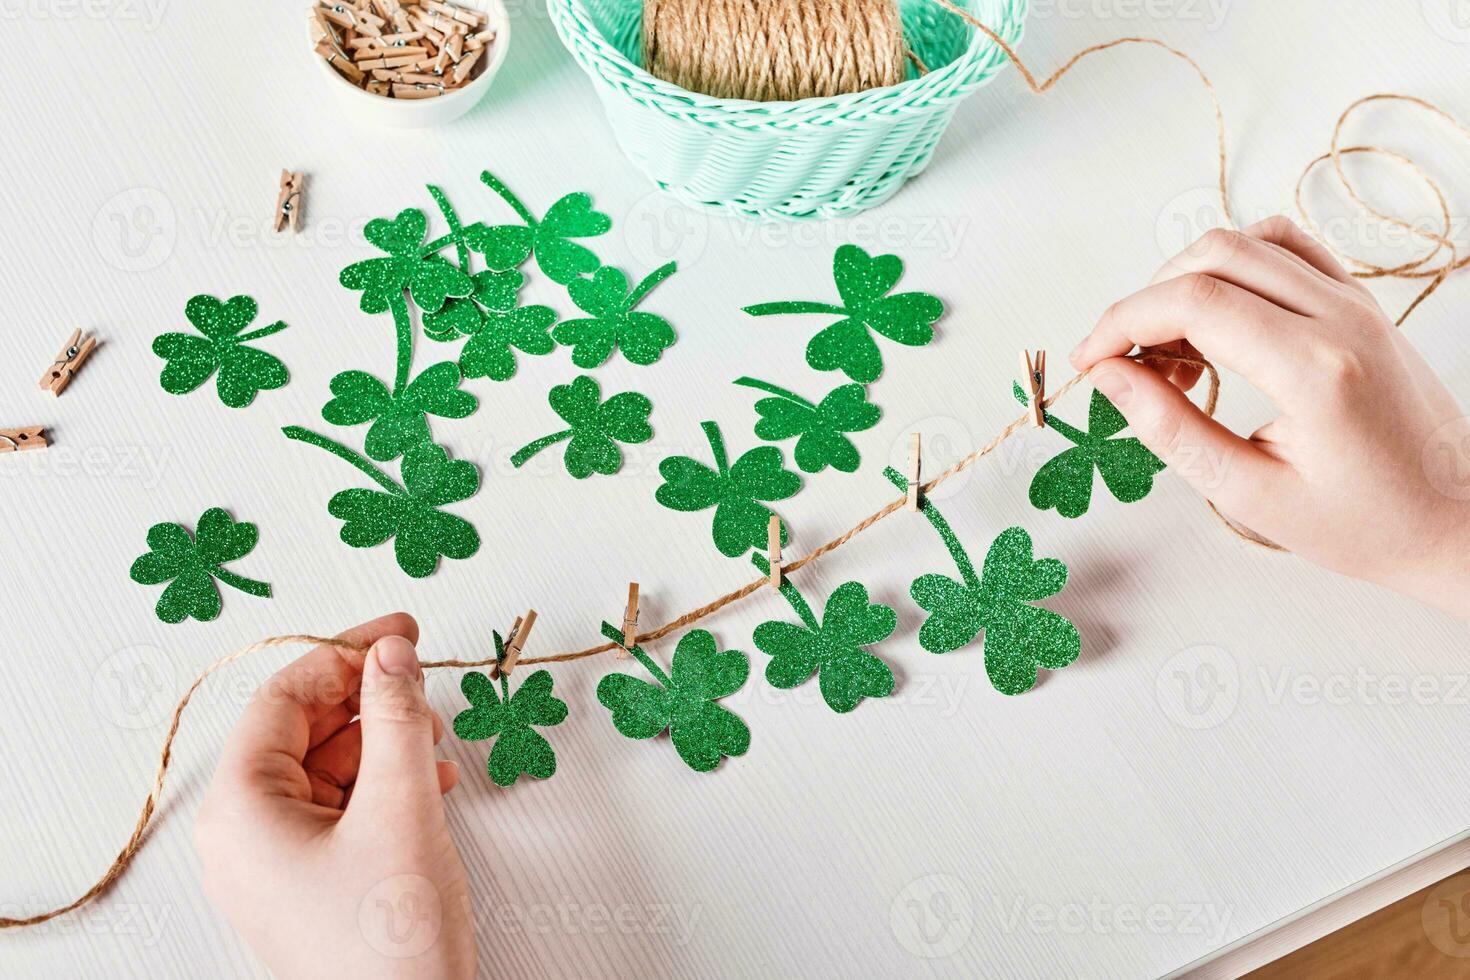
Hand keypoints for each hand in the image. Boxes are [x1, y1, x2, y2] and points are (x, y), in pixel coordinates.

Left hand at [195, 613, 475, 978]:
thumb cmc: (389, 941)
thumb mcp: (401, 808)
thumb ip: (397, 716)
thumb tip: (391, 651)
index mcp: (240, 808)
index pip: (284, 696)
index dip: (345, 651)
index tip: (403, 632)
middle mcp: (243, 832)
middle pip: (302, 729)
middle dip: (367, 697)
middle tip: (423, 671)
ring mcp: (273, 862)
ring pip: (325, 767)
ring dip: (382, 739)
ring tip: (434, 734)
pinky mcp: (307, 882)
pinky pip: (338, 808)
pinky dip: (383, 783)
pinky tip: (430, 778)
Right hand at [1070, 216, 1469, 617]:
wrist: (1457, 520)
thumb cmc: (1362, 526)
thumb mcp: (1250, 494)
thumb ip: (1171, 428)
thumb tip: (1109, 376)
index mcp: (1315, 369)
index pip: (1193, 302)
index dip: (1122, 322)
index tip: (1089, 363)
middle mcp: (1340, 317)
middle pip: (1213, 257)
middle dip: (1146, 303)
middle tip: (1125, 367)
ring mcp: (1357, 302)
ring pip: (1245, 243)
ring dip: (1186, 283)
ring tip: (1174, 357)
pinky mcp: (1362, 303)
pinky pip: (1285, 250)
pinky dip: (1233, 269)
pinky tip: (1218, 325)